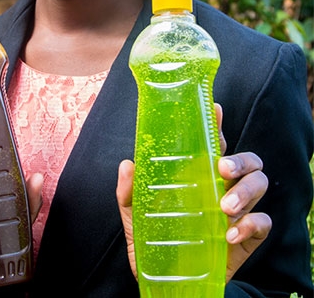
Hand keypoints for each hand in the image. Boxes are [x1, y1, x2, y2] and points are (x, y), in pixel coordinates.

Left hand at [116, 104, 271, 283]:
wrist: (167, 281)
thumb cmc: (153, 239)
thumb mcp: (134, 215)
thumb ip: (129, 191)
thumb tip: (127, 164)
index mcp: (196, 175)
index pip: (211, 144)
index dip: (215, 125)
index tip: (214, 109)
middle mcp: (220, 187)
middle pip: (248, 161)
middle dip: (240, 160)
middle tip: (222, 169)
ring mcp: (237, 210)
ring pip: (260, 184)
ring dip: (246, 191)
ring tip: (223, 207)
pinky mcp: (247, 237)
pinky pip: (263, 222)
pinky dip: (251, 224)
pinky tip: (229, 234)